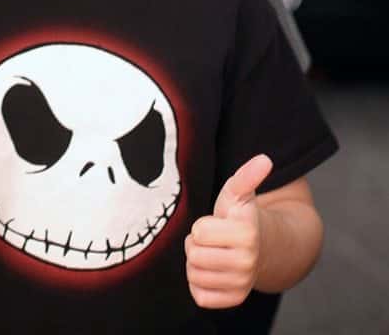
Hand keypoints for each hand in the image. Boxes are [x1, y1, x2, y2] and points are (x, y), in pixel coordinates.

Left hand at [185, 154, 272, 308]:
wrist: (262, 247)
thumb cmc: (241, 217)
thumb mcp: (239, 193)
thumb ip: (247, 176)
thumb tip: (265, 159)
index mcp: (246, 233)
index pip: (199, 232)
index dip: (202, 225)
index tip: (217, 223)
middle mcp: (247, 263)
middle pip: (194, 255)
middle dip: (197, 244)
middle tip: (212, 239)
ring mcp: (242, 284)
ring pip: (195, 276)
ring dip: (197, 264)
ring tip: (213, 252)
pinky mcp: (234, 300)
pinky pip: (200, 296)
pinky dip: (199, 284)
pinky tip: (213, 271)